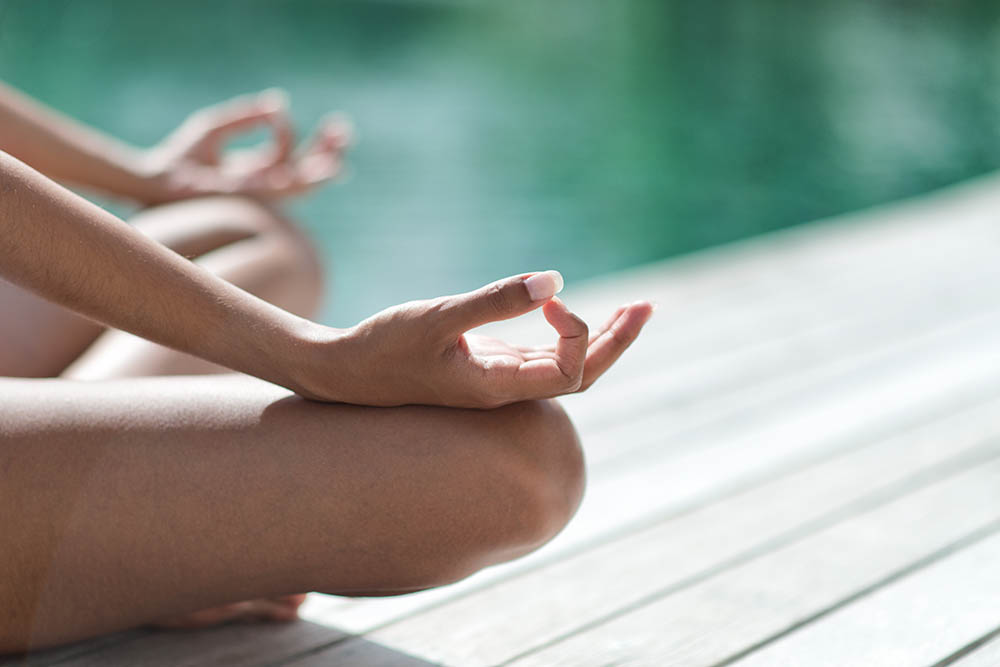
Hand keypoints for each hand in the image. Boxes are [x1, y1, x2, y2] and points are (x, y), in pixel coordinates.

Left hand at [137, 89, 350, 203]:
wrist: (157, 180)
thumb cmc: (181, 157)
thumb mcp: (216, 127)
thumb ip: (247, 116)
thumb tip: (279, 102)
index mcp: (255, 171)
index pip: (286, 154)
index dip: (290, 131)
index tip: (281, 108)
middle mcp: (262, 186)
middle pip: (305, 174)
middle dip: (326, 154)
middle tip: (344, 132)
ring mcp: (260, 195)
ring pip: (302, 186)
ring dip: (323, 170)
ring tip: (340, 153)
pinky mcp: (253, 198)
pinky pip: (282, 184)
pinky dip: (292, 164)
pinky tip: (305, 154)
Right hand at [293, 271, 653, 407]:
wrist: (344, 372)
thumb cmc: (384, 347)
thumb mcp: (437, 317)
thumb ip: (495, 301)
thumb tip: (555, 280)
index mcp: (498, 389)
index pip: (569, 374)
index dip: (577, 334)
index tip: (550, 298)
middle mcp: (506, 390)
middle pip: (580, 375)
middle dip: (616, 341)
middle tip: (648, 307)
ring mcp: (498, 378)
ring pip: (564, 367)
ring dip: (599, 338)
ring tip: (635, 309)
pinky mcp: (486, 364)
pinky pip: (541, 356)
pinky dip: (565, 334)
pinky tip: (570, 312)